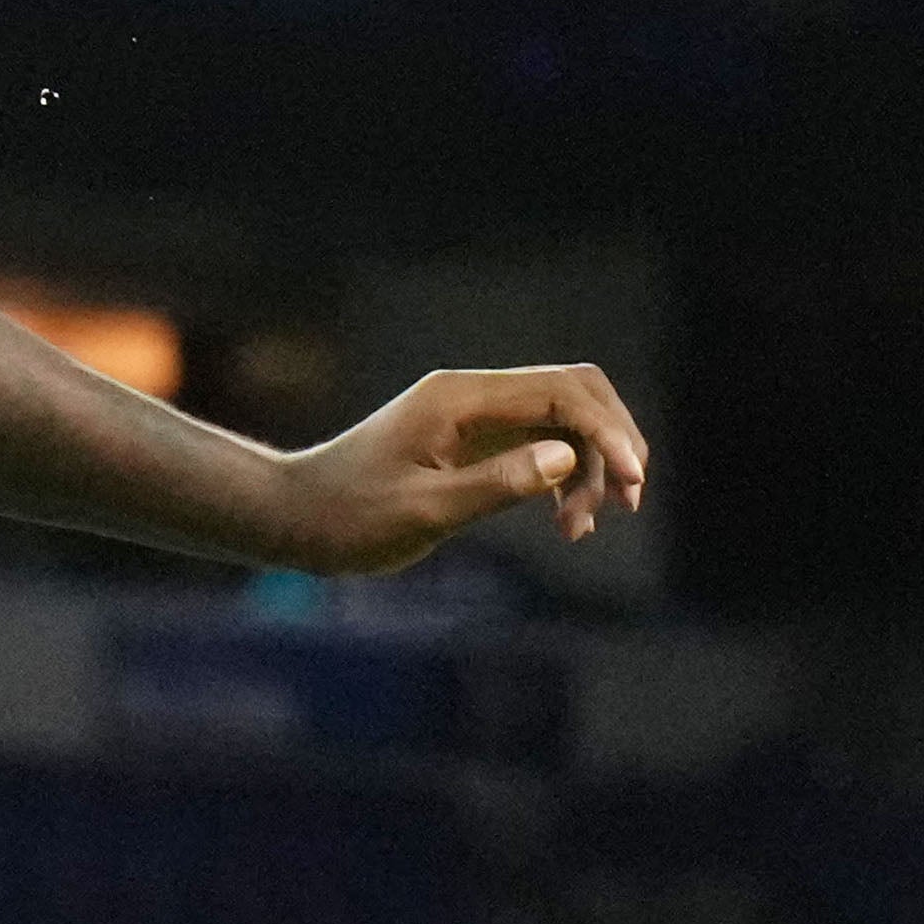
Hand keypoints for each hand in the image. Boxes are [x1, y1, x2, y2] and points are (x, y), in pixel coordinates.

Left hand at [270, 364, 648, 573]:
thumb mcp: (422, 511)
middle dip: (610, 443)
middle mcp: (472, 395)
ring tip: (581, 529)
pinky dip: (562, 478)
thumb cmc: (347, 518)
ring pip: (562, 422)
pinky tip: (567, 520)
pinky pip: (539, 445)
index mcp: (460, 399)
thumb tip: (563, 459)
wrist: (293, 519)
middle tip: (627, 502)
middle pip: (574, 395)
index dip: (606, 433)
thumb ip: (494, 485)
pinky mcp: (472, 442)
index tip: (630, 483)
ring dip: (587, 468)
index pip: (561, 394)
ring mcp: (474, 416)